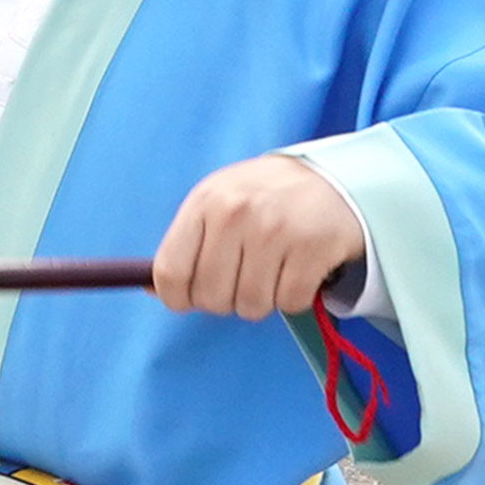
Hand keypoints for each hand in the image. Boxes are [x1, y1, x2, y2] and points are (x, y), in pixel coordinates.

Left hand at [152, 153, 368, 321]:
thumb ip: (185, 245)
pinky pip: (290, 303)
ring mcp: (276, 230)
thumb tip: (151, 290)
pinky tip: (298, 269)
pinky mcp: (313, 247)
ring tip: (273, 270)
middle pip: (211, 297)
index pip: (170, 272)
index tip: (191, 299)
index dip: (177, 298)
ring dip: (262, 300)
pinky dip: (294, 297)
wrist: (333, 179)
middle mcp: (236, 213)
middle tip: (244, 277)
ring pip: (251, 305)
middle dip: (226, 299)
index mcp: (204, 202)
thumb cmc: (264, 199)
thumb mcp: (217, 205)